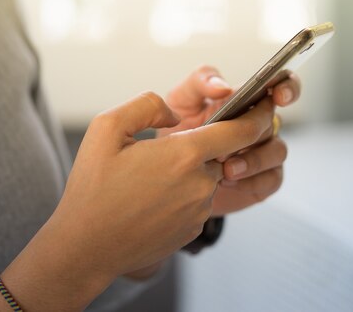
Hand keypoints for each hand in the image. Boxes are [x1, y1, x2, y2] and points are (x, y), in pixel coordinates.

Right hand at [0, 92, 273, 310]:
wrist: (86, 246)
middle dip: (204, 147)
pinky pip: (198, 202)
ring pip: (207, 178)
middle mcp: (201, 184)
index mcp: (184, 154)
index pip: (240, 131)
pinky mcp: (192, 230)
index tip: (266, 105)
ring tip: (149, 179)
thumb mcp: (107, 128)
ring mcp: (199, 211)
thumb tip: (174, 112)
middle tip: (164, 151)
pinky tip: (151, 199)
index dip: (258, 115)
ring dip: (189, 172)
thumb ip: (148, 105)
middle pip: (221, 154)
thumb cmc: (93, 187)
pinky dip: (183, 194)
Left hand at [159, 65, 300, 216]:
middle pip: (274, 122)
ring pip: (277, 151)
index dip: (288, 88)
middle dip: (255, 132)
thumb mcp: (182, 100)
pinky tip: (229, 182)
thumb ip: (201, 82)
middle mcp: (261, 125)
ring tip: (226, 169)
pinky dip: (252, 181)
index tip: (279, 96)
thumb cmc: (179, 130)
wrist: (172, 173)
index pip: (281, 86)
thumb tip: (224, 87)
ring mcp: (265, 152)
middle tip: (236, 141)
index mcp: (247, 101)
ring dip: (254, 160)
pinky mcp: (263, 180)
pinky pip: (271, 179)